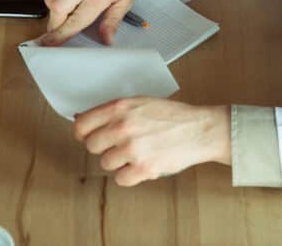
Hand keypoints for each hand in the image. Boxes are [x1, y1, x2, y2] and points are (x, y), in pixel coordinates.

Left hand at [75, 98, 230, 186]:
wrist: (199, 130)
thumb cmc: (173, 116)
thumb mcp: (140, 103)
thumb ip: (114, 111)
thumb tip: (84, 120)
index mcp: (120, 108)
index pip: (82, 125)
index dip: (83, 133)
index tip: (88, 137)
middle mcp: (123, 127)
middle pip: (92, 146)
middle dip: (104, 147)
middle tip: (120, 145)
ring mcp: (132, 149)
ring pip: (106, 163)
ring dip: (119, 161)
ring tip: (137, 153)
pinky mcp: (143, 168)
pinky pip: (120, 179)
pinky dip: (130, 175)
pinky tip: (142, 164)